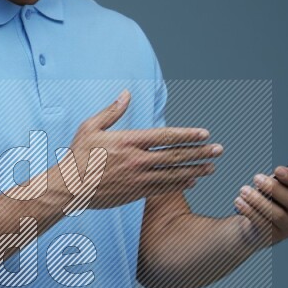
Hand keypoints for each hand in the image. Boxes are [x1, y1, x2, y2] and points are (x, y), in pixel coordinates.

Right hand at [62, 88, 221, 212]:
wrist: (69, 188)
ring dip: (195, 171)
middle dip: (200, 153)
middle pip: (175, 156)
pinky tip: (192, 182)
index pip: (166, 137)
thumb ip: (112, 112)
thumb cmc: (77, 155)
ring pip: (173, 174)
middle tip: (219, 150)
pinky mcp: (134, 193)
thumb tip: (126, 94)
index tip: (204, 134)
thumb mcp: (90, 127)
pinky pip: (162, 189)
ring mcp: (137, 179)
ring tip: (212, 168)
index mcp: (129, 141)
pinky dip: (179, 185)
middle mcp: (137, 160)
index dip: (187, 135)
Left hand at [233, 165, 287, 247]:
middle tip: (257, 178)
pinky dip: (249, 211)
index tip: (277, 169)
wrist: (259, 224)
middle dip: (274, 188)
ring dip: (258, 200)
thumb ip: (278, 182)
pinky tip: (239, 202)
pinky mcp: (274, 236)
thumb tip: (271, 177)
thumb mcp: (276, 188)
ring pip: (277, 214)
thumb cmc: (270, 199)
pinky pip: (263, 224)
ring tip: (244, 190)